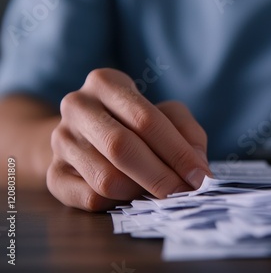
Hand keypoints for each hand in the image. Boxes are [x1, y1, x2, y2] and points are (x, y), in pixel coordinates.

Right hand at [47, 68, 210, 210]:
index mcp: (105, 82)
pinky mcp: (53, 174)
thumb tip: (198, 170)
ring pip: (106, 179)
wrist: (86, 136)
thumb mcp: (167, 115)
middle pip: (121, 148)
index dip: (177, 152)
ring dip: (139, 190)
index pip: (146, 120)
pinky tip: (127, 193)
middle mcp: (77, 106)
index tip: (201, 176)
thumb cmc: (135, 124)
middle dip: (161, 176)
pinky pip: (91, 198)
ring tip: (154, 188)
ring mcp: (61, 140)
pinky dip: (117, 203)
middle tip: (186, 193)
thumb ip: (188, 133)